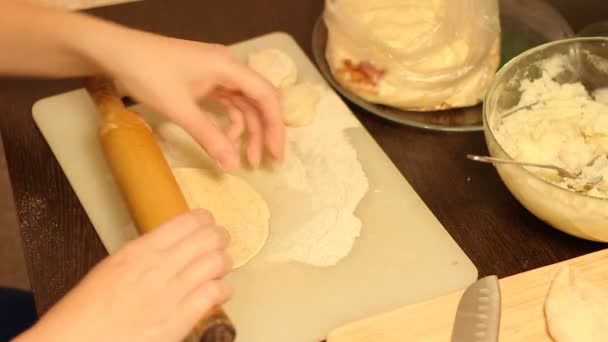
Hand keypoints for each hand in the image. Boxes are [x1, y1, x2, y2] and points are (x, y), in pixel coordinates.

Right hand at [16, 210, 231, 341]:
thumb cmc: (86, 310)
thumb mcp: (113, 267)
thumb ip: (144, 256)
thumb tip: (170, 249)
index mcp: (140, 250)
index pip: (187, 222)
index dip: (204, 220)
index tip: (208, 224)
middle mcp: (159, 266)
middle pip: (208, 238)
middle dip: (219, 238)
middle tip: (220, 243)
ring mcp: (172, 293)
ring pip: (216, 263)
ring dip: (223, 262)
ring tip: (220, 266)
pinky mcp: (180, 319)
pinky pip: (214, 293)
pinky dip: (223, 289)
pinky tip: (220, 290)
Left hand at [101, 31, 284, 169]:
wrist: (116, 52)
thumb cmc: (147, 74)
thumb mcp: (180, 110)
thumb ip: (210, 137)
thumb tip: (233, 166)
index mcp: (228, 67)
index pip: (266, 96)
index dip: (275, 127)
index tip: (275, 154)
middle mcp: (228, 67)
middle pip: (258, 100)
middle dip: (264, 131)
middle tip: (264, 161)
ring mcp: (217, 72)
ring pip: (244, 103)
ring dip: (247, 130)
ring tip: (245, 158)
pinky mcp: (206, 79)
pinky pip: (228, 102)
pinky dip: (230, 121)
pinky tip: (226, 139)